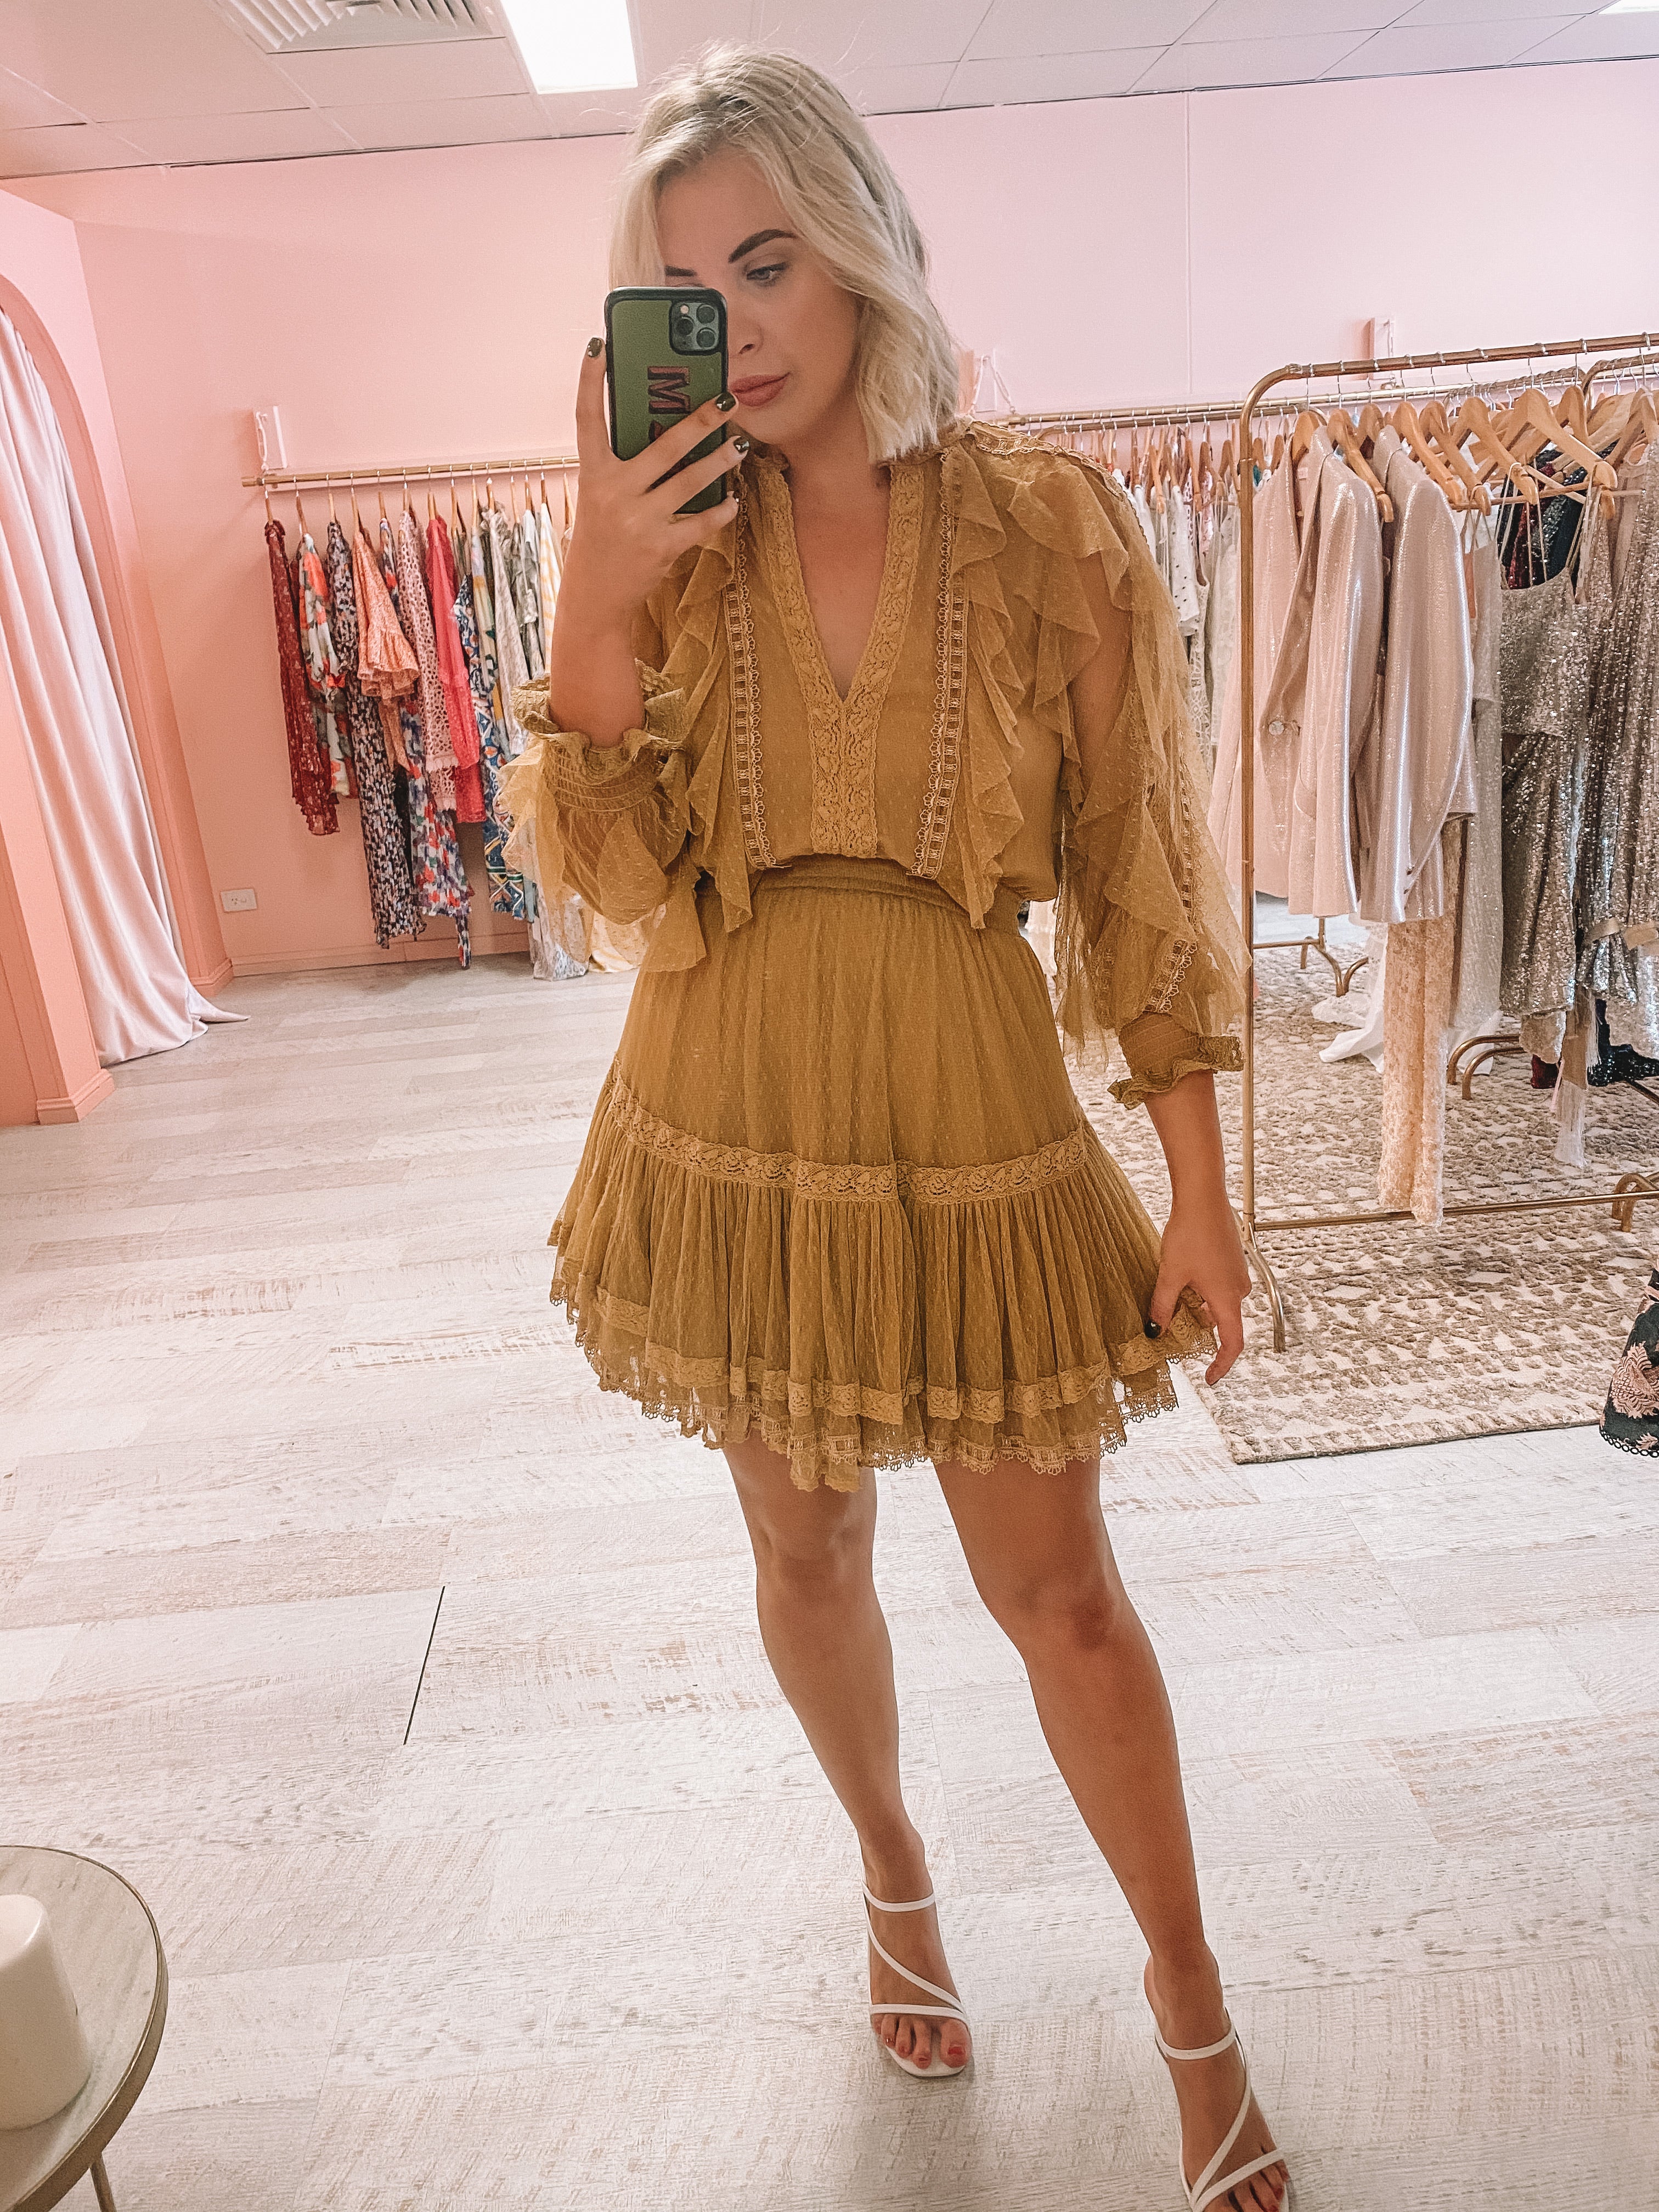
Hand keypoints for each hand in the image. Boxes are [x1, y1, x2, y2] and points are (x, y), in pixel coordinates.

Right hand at [561, 337, 740, 630]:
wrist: (595, 597)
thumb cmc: (602, 540)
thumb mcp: (602, 499)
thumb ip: (623, 468)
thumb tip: (663, 432)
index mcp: (593, 474)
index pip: (587, 418)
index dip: (589, 380)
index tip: (599, 344)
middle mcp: (614, 493)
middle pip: (664, 446)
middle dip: (700, 421)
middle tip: (727, 400)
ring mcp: (639, 520)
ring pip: (691, 481)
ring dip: (721, 461)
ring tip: (741, 445)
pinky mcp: (661, 547)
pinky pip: (701, 522)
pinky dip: (721, 510)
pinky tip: (733, 500)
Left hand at [1149, 1191, 1250, 1384]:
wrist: (1203, 1197)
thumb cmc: (1191, 1234)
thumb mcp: (1170, 1275)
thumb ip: (1163, 1306)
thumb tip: (1156, 1331)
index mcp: (1228, 1298)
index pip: (1233, 1343)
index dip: (1222, 1365)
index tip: (1209, 1378)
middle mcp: (1239, 1289)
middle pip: (1221, 1321)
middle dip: (1198, 1328)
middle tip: (1171, 1324)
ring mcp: (1237, 1274)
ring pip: (1217, 1302)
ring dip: (1197, 1306)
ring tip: (1171, 1293)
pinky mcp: (1232, 1260)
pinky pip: (1218, 1286)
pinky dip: (1201, 1291)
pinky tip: (1181, 1276)